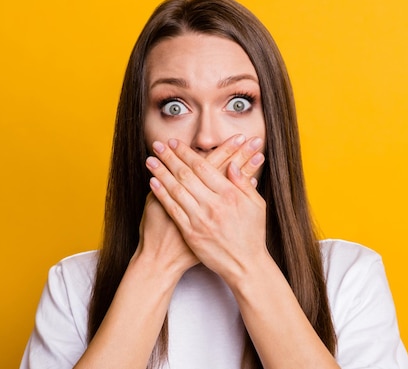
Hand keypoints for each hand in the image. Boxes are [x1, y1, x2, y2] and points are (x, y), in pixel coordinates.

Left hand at [145, 137, 266, 281]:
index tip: (175, 143)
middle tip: (158, 145)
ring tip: (150, 160)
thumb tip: (233, 165)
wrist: (244, 265)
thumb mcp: (257, 206)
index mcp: (230, 194)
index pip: (203, 167)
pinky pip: (173, 210)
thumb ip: (244, 184)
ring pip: (176, 190)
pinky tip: (153, 183)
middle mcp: (214, 204)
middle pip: (186, 174)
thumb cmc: (252, 234)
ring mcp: (201, 219)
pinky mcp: (191, 233)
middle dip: (170, 157)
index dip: (187, 153)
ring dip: (161, 172)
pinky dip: (162, 195)